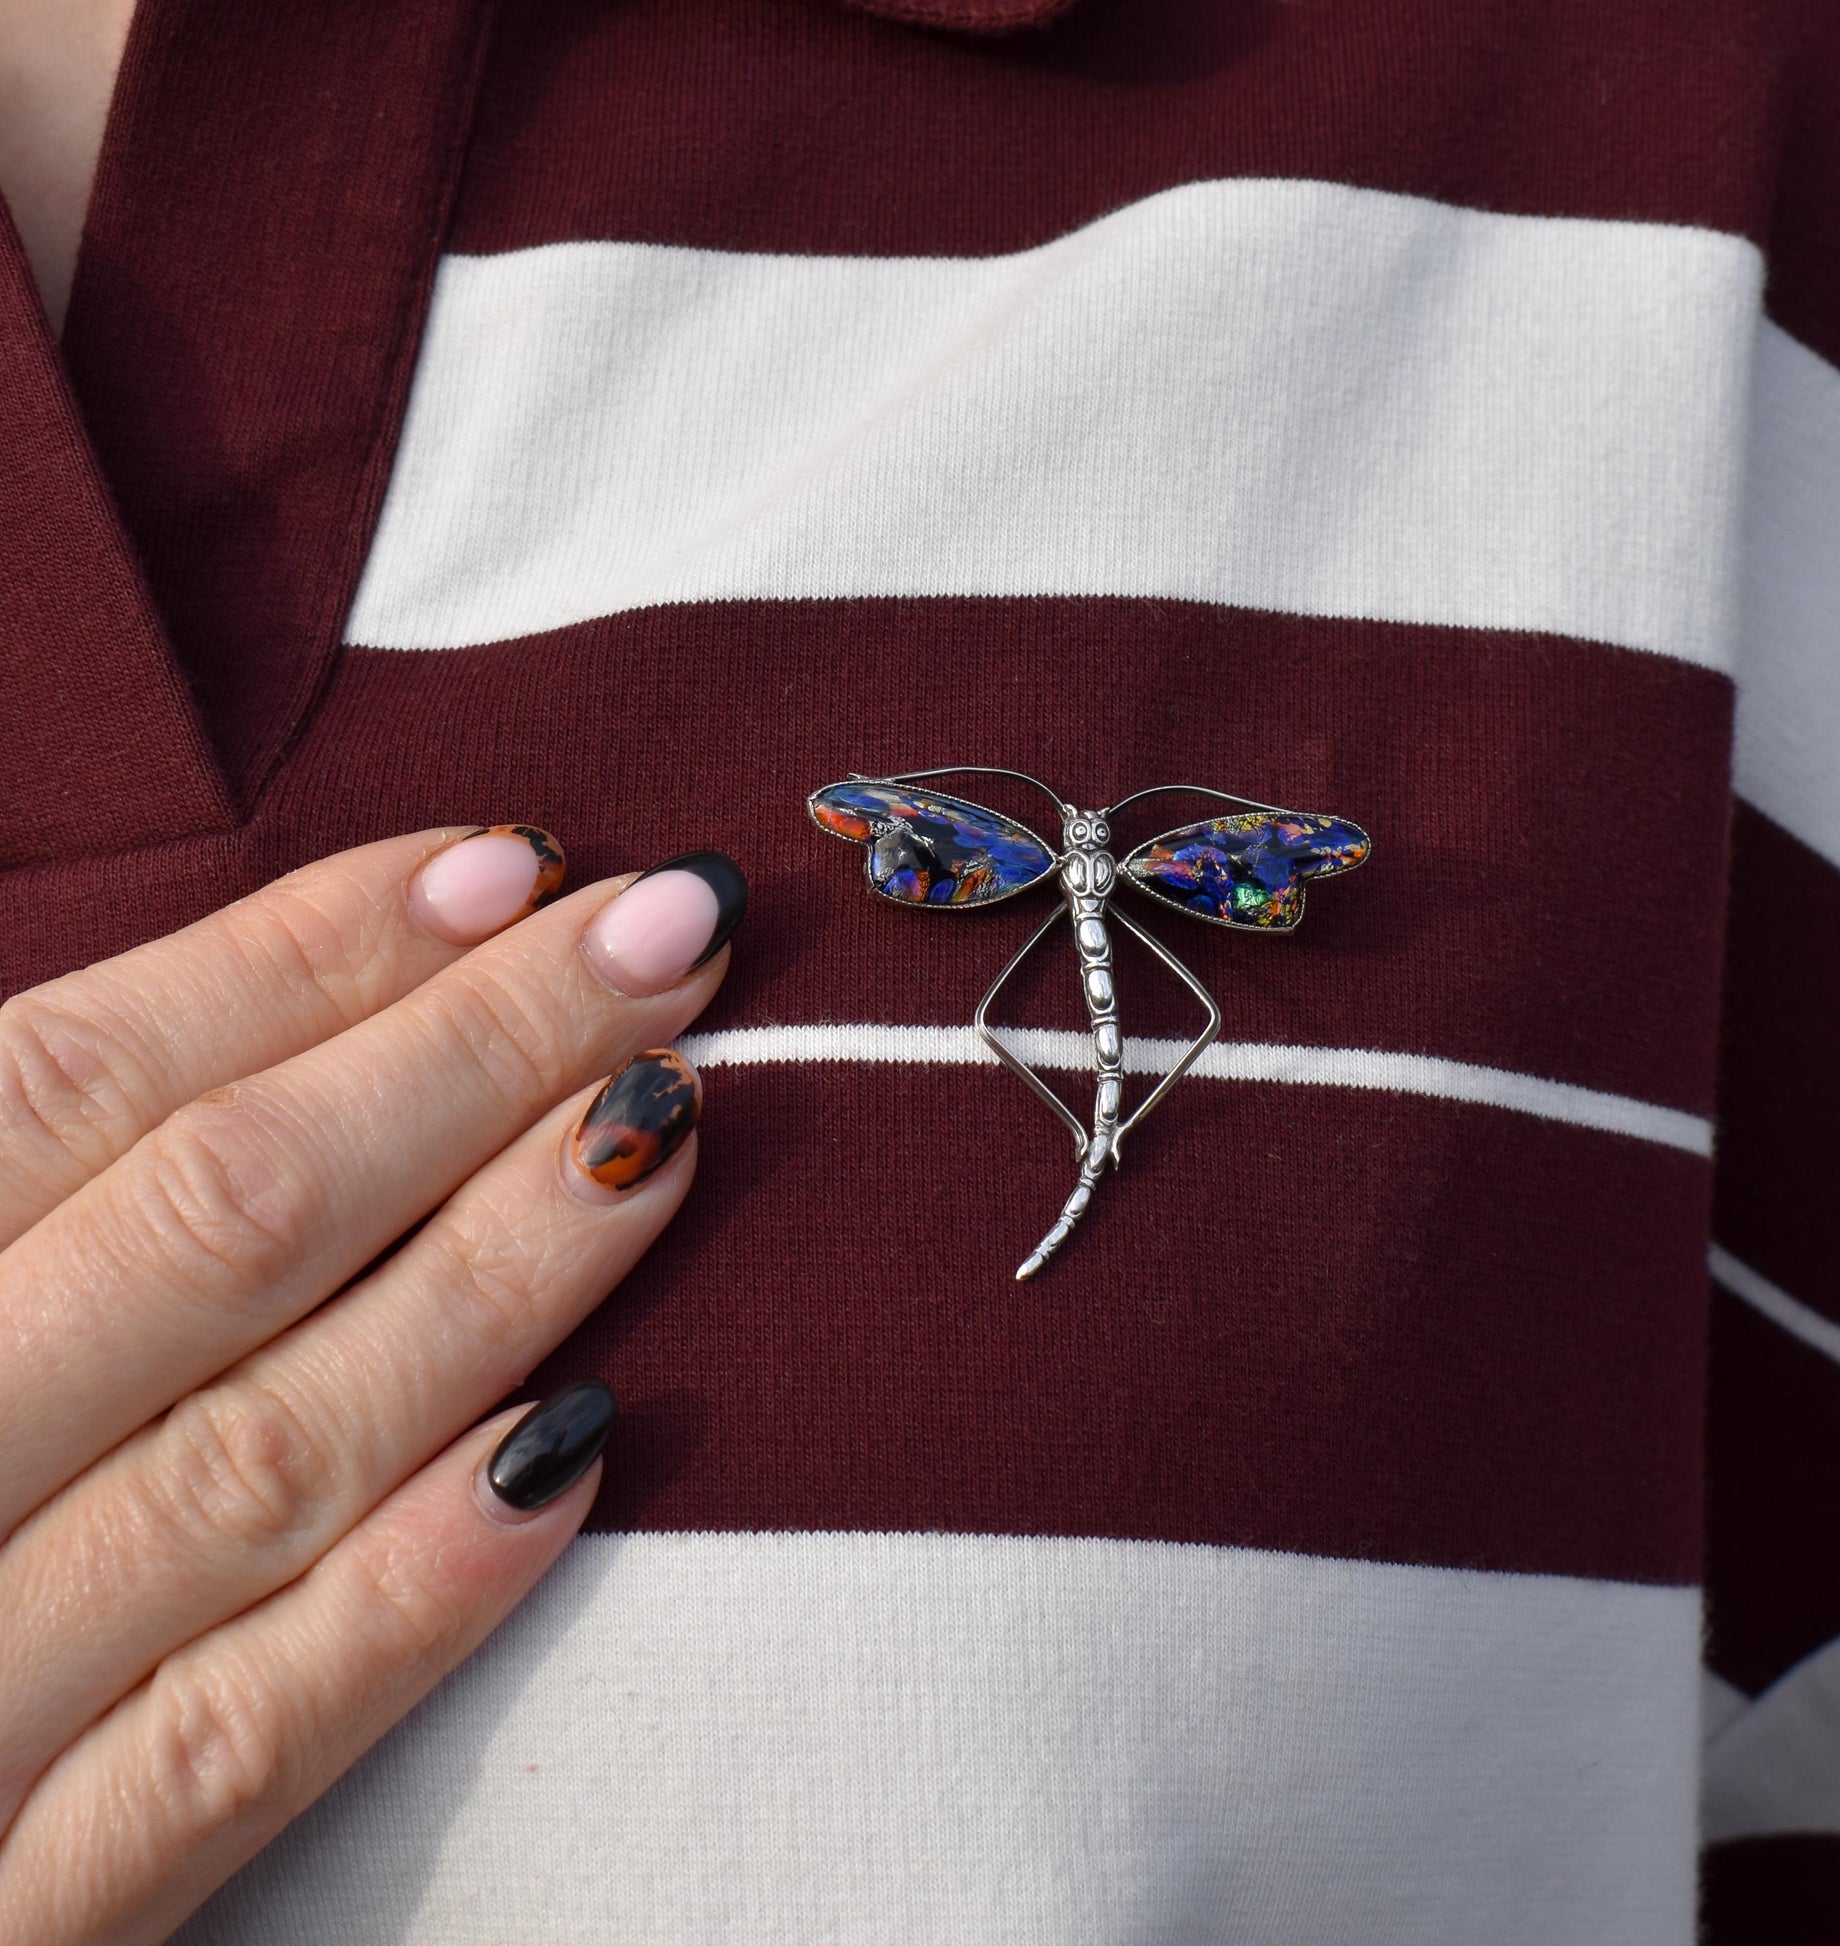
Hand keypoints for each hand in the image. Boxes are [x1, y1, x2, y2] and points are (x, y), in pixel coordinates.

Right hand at [0, 826, 743, 1942]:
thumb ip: (23, 1173)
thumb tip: (266, 1013)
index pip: (83, 1081)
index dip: (310, 956)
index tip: (510, 864)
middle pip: (224, 1220)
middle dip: (472, 1054)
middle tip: (667, 937)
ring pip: (269, 1451)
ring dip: (493, 1273)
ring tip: (669, 1126)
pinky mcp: (26, 1922)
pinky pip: (233, 1747)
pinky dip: (410, 1600)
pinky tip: (582, 1449)